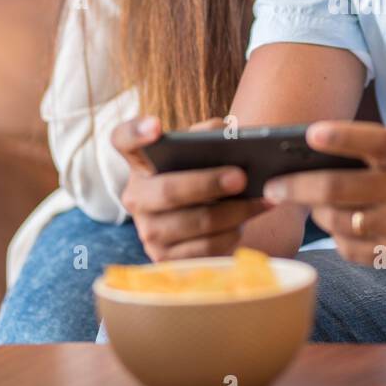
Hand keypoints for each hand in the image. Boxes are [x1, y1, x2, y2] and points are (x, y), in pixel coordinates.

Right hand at [110, 115, 269, 261]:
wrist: (211, 221)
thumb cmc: (207, 175)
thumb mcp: (204, 153)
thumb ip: (211, 137)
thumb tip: (230, 133)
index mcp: (141, 161)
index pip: (123, 140)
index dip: (136, 132)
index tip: (156, 126)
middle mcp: (137, 196)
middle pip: (167, 190)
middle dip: (208, 183)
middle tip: (241, 177)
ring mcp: (148, 231)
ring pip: (194, 222)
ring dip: (234, 211)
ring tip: (263, 198)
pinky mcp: (167, 259)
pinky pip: (206, 249)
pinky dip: (234, 233)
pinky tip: (254, 218)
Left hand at [262, 122, 385, 277]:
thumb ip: (381, 140)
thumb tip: (326, 146)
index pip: (371, 141)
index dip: (340, 137)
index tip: (310, 134)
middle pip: (337, 190)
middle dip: (295, 188)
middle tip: (272, 187)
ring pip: (339, 224)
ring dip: (318, 214)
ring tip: (311, 206)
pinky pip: (355, 251)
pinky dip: (341, 238)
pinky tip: (340, 227)